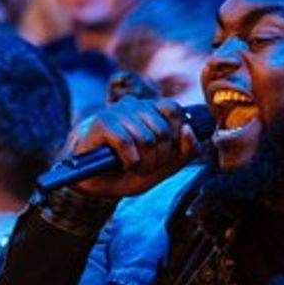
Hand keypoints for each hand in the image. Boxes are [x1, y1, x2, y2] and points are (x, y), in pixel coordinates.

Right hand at [66, 96, 198, 198]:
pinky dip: (129, 161)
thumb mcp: (165, 165)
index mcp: (151, 108)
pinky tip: (123, 165)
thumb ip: (185, 150)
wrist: (94, 179)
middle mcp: (135, 105)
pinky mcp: (101, 122)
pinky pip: (126, 143)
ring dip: (143, 163)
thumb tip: (189, 130)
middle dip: (158, 159)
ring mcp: (117, 111)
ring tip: (134, 168)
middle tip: (145, 167)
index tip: (162, 157)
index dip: (174, 140)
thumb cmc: (129, 169)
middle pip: (163, 131)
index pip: (175, 112)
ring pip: (146, 139)